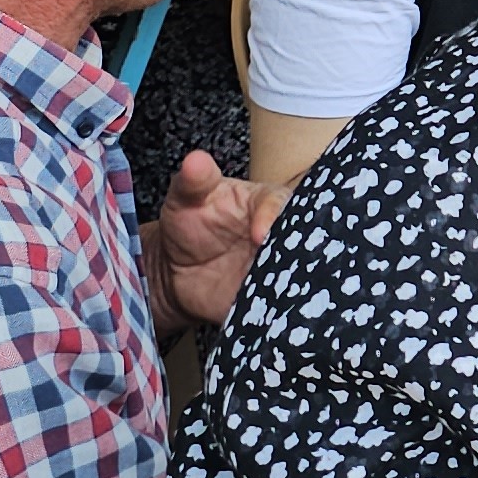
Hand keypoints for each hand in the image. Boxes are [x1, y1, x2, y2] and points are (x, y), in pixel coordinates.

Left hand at [147, 149, 280, 338]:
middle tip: (276, 264)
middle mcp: (282, 234)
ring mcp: (280, 266)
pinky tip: (270, 316)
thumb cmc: (189, 222)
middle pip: (301, 240)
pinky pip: (283, 305)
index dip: (272, 217)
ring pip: (298, 273)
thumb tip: (194, 161)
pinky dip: (280, 312)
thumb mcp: (185, 197)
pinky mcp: (273, 297)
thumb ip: (193, 180)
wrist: (176, 271)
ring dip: (290, 283)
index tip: (258, 234)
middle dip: (293, 251)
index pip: (281, 203)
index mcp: (267, 202)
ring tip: (274, 293)